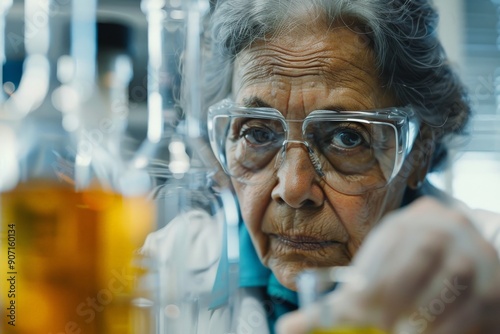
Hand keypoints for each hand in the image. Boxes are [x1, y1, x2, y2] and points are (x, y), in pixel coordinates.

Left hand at [276, 197, 499, 333]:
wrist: (460, 257)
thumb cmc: (405, 271)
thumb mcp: (372, 276)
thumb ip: (333, 305)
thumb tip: (288, 329)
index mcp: (408, 222)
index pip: (390, 241)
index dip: (373, 276)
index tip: (353, 307)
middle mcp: (445, 228)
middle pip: (421, 253)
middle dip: (397, 292)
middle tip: (377, 322)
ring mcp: (475, 253)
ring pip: (453, 280)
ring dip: (425, 314)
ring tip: (402, 333)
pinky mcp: (494, 285)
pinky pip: (476, 306)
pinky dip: (452, 328)